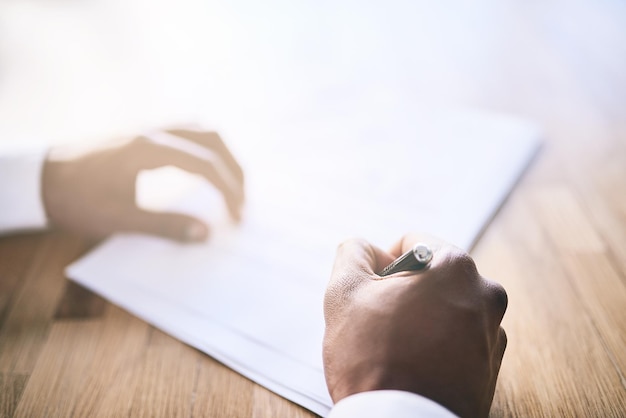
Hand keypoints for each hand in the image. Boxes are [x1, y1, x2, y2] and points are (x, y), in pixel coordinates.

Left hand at [42, 128, 243, 241]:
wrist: (39, 179)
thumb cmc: (77, 200)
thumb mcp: (121, 219)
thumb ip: (167, 226)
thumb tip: (206, 233)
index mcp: (150, 150)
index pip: (205, 164)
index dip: (228, 190)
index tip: (237, 216)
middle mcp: (153, 131)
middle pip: (211, 138)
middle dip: (234, 167)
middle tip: (243, 197)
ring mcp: (147, 128)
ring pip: (200, 129)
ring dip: (222, 153)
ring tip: (231, 181)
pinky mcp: (142, 133)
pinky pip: (186, 130)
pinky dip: (205, 147)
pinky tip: (204, 166)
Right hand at [323, 234, 507, 417]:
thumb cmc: (374, 360)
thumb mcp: (345, 293)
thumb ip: (353, 253)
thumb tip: (367, 250)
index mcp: (456, 267)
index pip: (413, 244)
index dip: (383, 265)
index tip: (372, 294)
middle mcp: (485, 294)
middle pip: (432, 276)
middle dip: (404, 292)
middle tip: (380, 323)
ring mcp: (492, 333)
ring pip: (445, 308)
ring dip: (421, 318)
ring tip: (397, 349)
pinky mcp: (491, 367)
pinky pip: (458, 340)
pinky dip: (437, 345)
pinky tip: (414, 365)